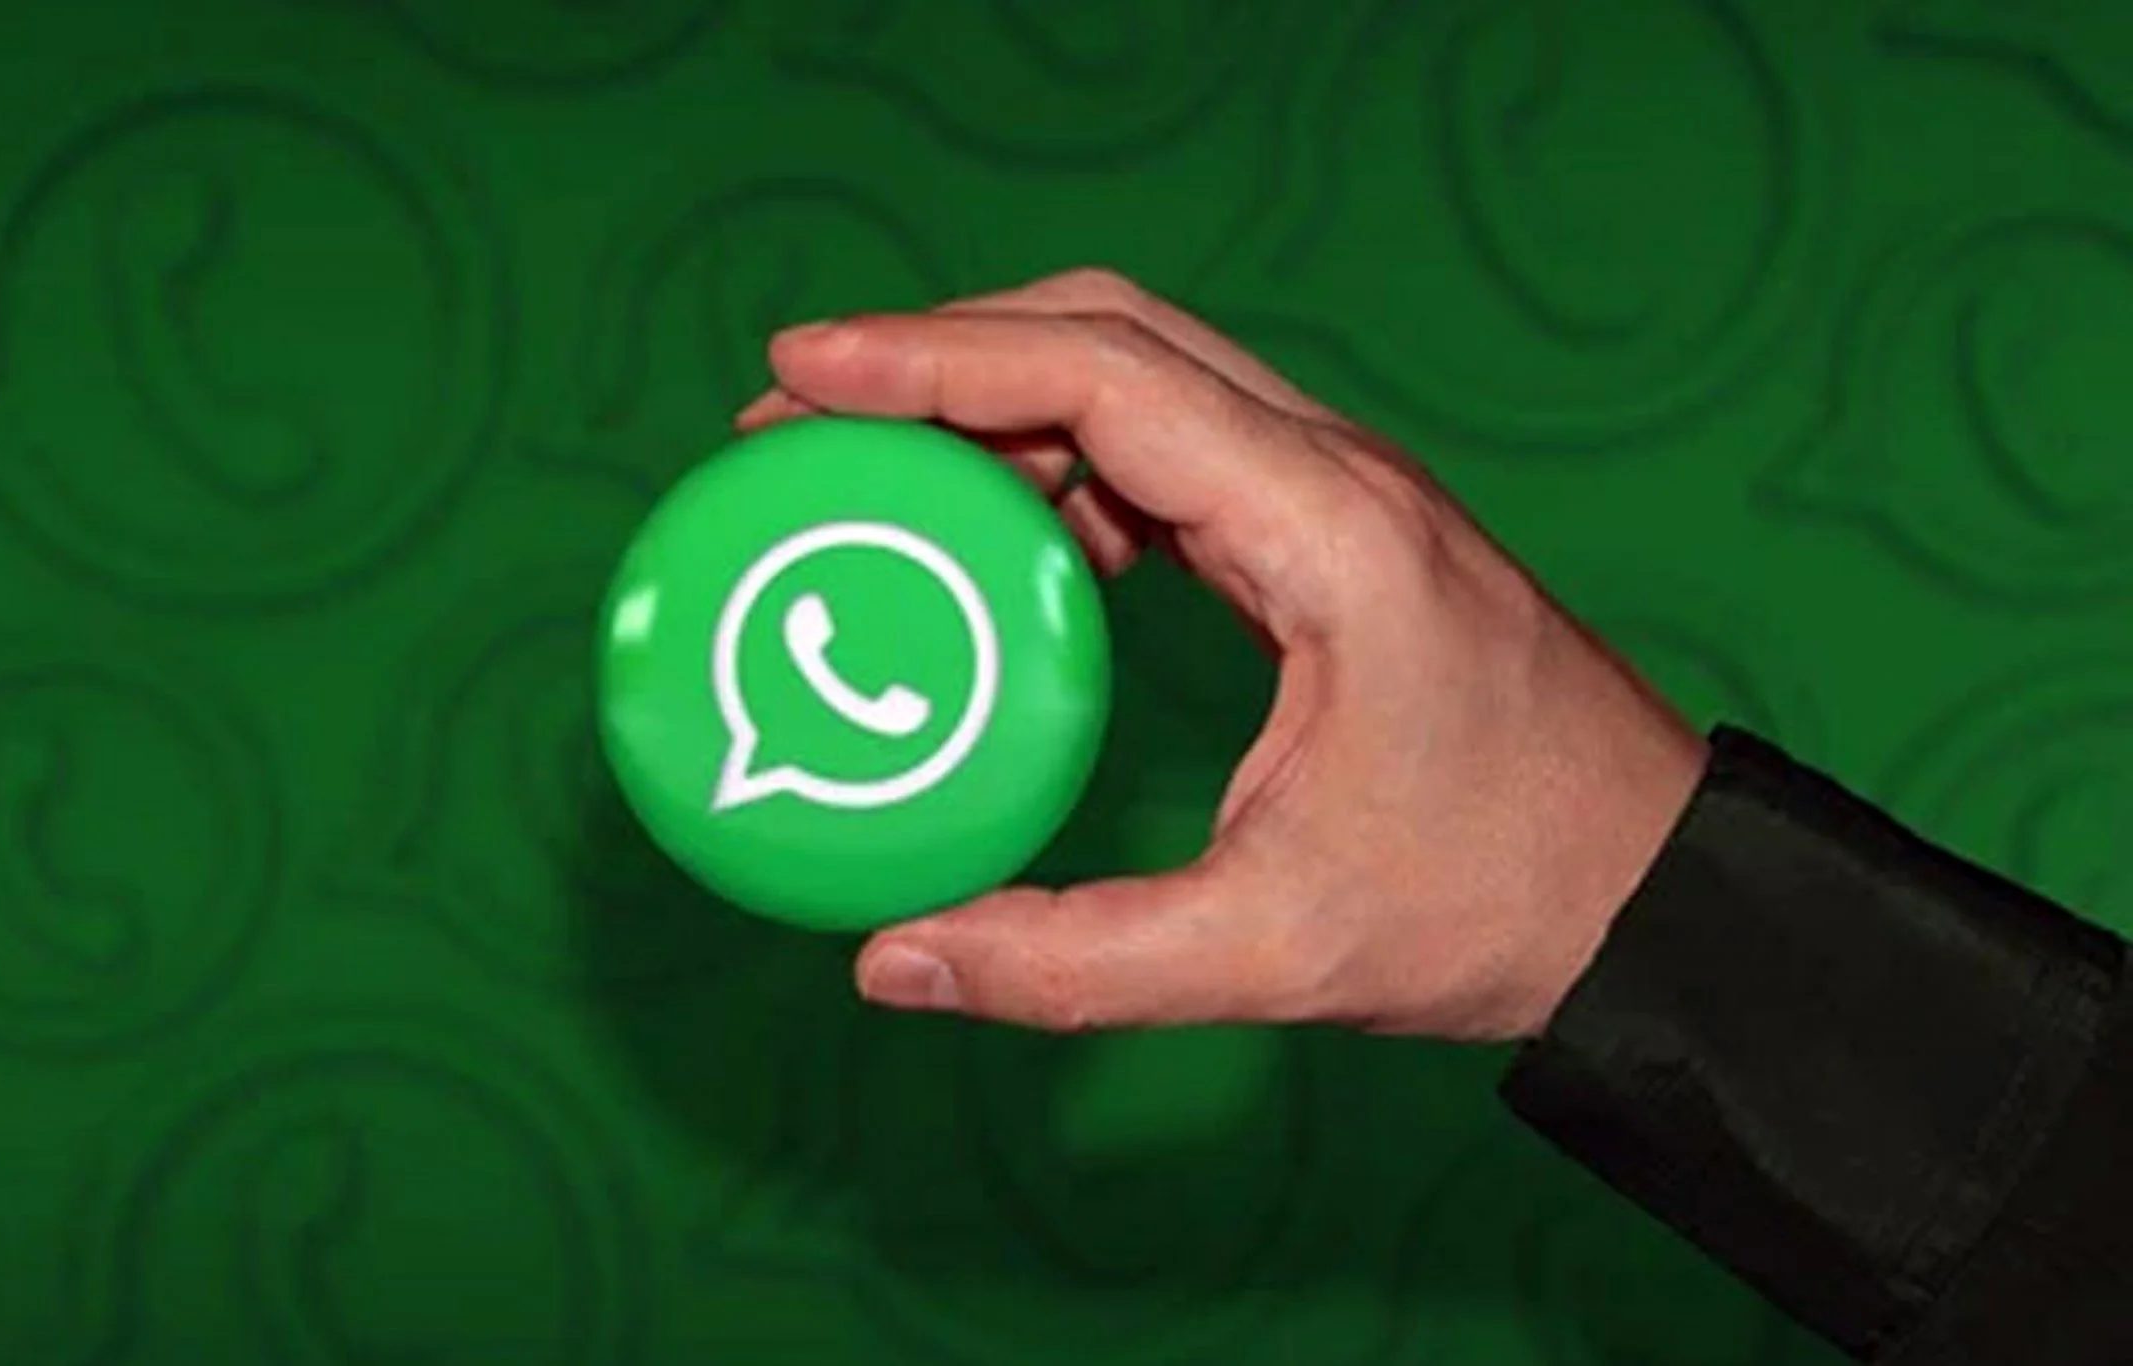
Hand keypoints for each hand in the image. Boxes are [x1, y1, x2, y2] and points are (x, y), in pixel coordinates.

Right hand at [734, 269, 1708, 1043]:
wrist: (1659, 893)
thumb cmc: (1499, 904)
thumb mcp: (1274, 952)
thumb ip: (1072, 962)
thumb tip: (890, 961)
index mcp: (1326, 532)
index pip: (1103, 375)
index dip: (933, 358)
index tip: (795, 372)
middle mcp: (1334, 475)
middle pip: (1109, 331)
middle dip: (939, 354)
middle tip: (790, 415)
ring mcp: (1339, 493)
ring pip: (1139, 377)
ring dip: (995, 401)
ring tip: (862, 478)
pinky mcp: (1330, 533)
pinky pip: (1171, 450)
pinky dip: (1060, 466)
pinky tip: (998, 550)